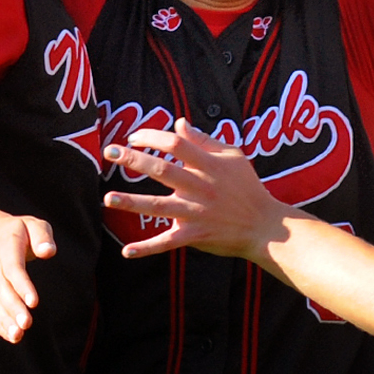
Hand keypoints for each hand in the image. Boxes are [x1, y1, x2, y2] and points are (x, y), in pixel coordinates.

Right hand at [0, 213, 52, 343]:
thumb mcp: (33, 225)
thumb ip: (42, 236)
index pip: (13, 268)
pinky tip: (11, 336)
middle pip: (1, 289)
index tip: (34, 302)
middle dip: (13, 308)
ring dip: (4, 320)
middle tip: (26, 324)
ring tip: (18, 335)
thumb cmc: (19, 232)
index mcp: (6, 246)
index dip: (22, 286)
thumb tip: (48, 251)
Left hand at [102, 120, 291, 264]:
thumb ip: (204, 140)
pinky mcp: (195, 235)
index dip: (152, 137)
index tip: (133, 136)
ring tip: (108, 198)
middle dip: (133, 160)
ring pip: (159, 206)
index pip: (176, 144)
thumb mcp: (232, 156)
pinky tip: (127, 250)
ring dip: (132, 202)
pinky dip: (147, 247)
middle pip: (162, 170)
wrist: (265, 226)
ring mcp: (196, 212)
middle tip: (109, 152)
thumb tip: (179, 123)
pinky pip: (167, 242)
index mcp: (209, 165)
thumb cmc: (247, 187)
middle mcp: (200, 187)